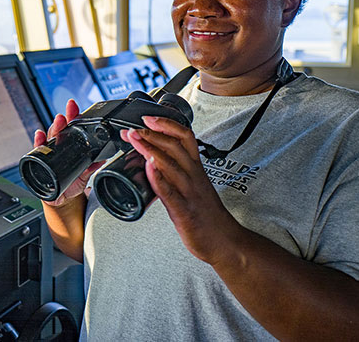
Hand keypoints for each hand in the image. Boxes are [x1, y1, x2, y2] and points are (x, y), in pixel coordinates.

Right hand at [34, 99, 104, 206]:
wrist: (61, 198)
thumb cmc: (71, 183)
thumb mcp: (84, 175)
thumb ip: (91, 167)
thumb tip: (103, 158)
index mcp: (68, 147)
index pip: (70, 129)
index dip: (72, 117)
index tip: (73, 107)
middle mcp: (57, 148)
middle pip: (58, 131)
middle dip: (61, 121)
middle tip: (65, 115)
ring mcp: (48, 155)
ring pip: (49, 138)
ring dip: (52, 129)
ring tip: (57, 122)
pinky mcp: (40, 164)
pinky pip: (37, 152)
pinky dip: (38, 144)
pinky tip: (40, 137)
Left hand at [121, 116, 243, 265]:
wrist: (225, 242)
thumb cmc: (206, 214)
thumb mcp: (193, 185)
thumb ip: (176, 171)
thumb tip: (154, 158)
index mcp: (195, 169)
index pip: (184, 137)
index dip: (166, 124)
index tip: (148, 117)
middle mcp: (193, 176)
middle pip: (175, 146)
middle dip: (152, 133)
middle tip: (133, 128)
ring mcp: (189, 193)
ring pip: (171, 164)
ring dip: (151, 149)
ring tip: (135, 139)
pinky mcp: (184, 211)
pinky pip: (170, 192)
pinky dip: (158, 178)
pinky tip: (148, 168)